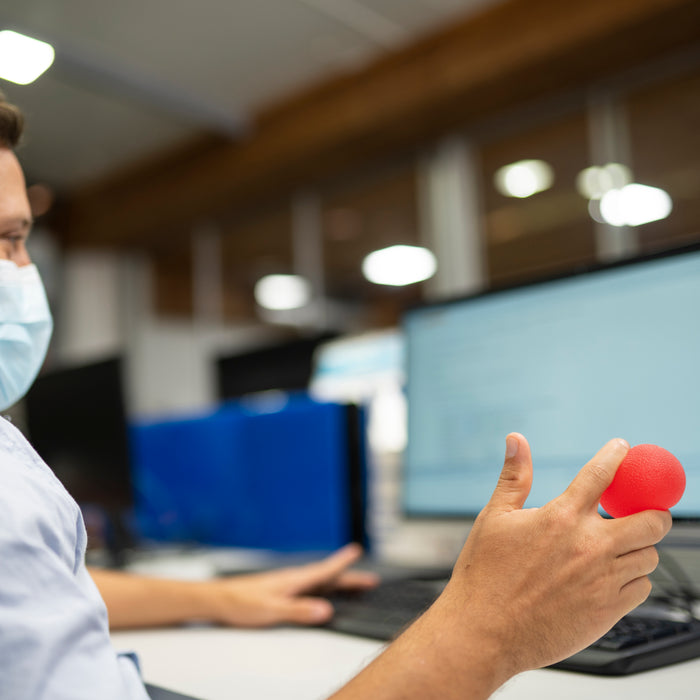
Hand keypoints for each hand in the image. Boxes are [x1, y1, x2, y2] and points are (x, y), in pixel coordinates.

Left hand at [200, 543, 378, 626]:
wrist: (218, 600)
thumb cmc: (241, 603)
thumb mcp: (272, 610)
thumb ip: (299, 610)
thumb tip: (325, 610)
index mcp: (295, 580)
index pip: (325, 570)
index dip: (342, 563)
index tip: (357, 551)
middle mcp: (294, 579)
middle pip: (327, 578)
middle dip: (349, 578)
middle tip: (370, 580)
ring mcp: (288, 585)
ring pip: (319, 583)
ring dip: (338, 583)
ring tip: (354, 586)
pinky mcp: (281, 591)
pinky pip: (310, 588)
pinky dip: (323, 589)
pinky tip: (322, 595)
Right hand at [331, 434, 671, 699]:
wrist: (484, 632)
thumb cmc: (485, 575)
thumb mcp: (494, 517)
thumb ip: (514, 476)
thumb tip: (516, 440)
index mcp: (561, 517)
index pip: (600, 474)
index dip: (616, 456)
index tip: (622, 449)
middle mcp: (589, 546)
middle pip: (652, 521)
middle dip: (653, 512)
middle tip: (641, 513)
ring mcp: (603, 580)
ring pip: (649, 556)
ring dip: (639, 548)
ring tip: (618, 548)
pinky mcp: (608, 611)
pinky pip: (642, 588)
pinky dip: (633, 579)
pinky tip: (610, 577)